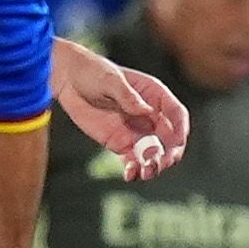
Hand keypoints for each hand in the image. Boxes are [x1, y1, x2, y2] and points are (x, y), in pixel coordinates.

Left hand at [54, 40, 190, 180]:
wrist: (69, 81)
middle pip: (169, 139)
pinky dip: (134, 170)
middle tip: (161, 163)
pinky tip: (130, 175)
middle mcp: (149, 115)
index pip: (176, 114)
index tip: (177, 143)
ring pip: (153, 153)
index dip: (180, 129)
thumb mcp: (109, 80)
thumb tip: (147, 111)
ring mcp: (136, 131)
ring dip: (154, 166)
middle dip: (169, 153)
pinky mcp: (121, 143)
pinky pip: (133, 161)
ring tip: (146, 173)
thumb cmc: (92, 72)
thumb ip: (128, 96)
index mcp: (154, 95)